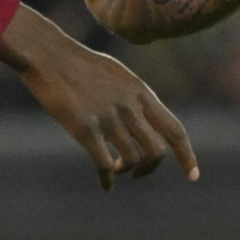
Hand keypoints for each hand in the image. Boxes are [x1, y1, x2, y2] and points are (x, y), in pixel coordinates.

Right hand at [0, 7, 198, 190]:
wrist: (46, 54)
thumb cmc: (77, 63)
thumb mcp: (116, 74)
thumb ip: (132, 96)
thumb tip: (143, 117)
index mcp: (140, 92)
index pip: (174, 130)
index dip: (186, 156)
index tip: (192, 175)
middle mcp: (129, 106)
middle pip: (157, 151)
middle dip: (150, 168)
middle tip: (137, 173)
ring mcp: (107, 117)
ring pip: (132, 159)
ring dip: (126, 171)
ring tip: (115, 170)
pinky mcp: (84, 128)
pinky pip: (104, 164)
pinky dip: (107, 179)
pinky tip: (105, 185)